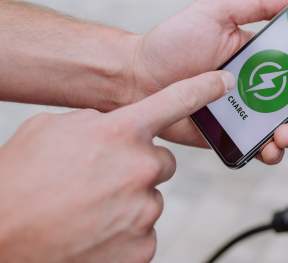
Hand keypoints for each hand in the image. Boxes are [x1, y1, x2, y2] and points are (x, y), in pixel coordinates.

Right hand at [0, 71, 234, 262]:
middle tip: (103, 180)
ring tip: (88, 209)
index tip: (224, 81)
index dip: (203, 88)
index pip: (176, 100)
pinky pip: (144, 232)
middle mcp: (141, 167)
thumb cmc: (18, 182)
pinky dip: (124, 233)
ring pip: (150, 198)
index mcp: (120, 132)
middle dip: (138, 168)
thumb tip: (112, 125)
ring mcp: (144, 210)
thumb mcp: (51, 130)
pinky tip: (93, 231)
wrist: (1, 238)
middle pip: (162, 162)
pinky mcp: (143, 247)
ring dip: (128, 202)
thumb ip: (94, 122)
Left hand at [132, 0, 287, 163]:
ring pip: (286, 124)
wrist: (136, 79)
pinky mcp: (232, 132)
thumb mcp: (215, 10)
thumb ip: (257, 4)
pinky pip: (260, 144)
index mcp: (261, 52)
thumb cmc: (170, 42)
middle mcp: (260, 81)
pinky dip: (272, 150)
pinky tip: (270, 148)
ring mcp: (247, 108)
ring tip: (285, 132)